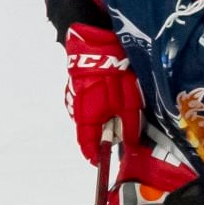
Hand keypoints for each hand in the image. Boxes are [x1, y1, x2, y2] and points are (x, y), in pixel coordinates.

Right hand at [62, 23, 140, 163]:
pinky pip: (88, 104)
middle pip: (88, 131)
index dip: (94, 154)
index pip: (87, 144)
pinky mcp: (76, 86)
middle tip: (118, 135)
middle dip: (102, 135)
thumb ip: (129, 126)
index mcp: (87, 117)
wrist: (96, 43)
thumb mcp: (129, 103)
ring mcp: (74, 97)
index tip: (101, 161)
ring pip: (88, 117)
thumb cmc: (115, 75)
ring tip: (117, 113)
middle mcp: (76, 110)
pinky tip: (110, 98)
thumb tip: (129, 144)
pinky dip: (98, 107)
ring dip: (101, 119)